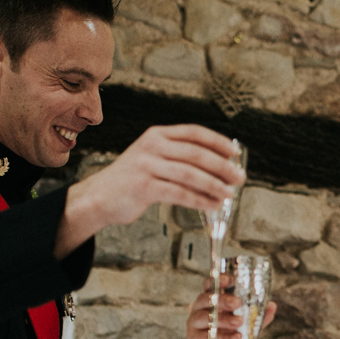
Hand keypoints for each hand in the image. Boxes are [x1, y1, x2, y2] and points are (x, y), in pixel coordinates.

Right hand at [56, 125, 244, 256]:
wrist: (100, 196)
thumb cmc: (133, 179)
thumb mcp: (154, 158)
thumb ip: (180, 157)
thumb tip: (220, 168)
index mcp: (157, 134)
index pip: (194, 132)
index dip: (217, 142)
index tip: (235, 152)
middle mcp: (152, 146)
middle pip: (196, 154)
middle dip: (222, 166)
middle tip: (239, 178)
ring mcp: (146, 165)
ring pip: (190, 174)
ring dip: (214, 185)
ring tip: (229, 194)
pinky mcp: (143, 187)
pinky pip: (179, 193)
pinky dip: (200, 200)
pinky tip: (212, 206)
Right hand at [185, 272, 274, 338]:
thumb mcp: (247, 328)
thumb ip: (257, 317)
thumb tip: (272, 305)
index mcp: (212, 302)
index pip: (210, 285)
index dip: (218, 280)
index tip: (230, 279)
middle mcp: (199, 311)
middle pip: (205, 299)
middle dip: (222, 299)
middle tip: (237, 303)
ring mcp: (194, 326)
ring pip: (204, 317)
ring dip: (223, 319)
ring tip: (239, 323)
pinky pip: (205, 337)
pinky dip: (223, 337)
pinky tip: (236, 338)